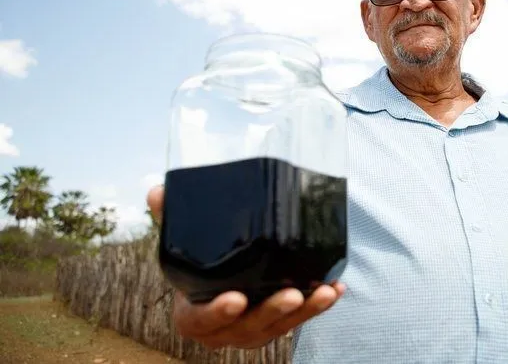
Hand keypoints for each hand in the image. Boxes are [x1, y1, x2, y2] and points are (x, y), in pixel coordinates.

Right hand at [146, 185, 345, 348]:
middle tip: (291, 295)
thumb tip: (157, 192)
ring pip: (279, 327)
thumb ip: (170, 220)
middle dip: (272, 312)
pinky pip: (299, 320)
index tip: (236, 298)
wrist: (214, 288)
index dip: (217, 313)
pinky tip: (334, 289)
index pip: (201, 321)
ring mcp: (252, 330)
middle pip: (248, 328)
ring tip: (324, 292)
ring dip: (304, 311)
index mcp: (193, 316)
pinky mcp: (276, 325)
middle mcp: (224, 330)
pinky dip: (317, 306)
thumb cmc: (198, 267)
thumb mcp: (181, 245)